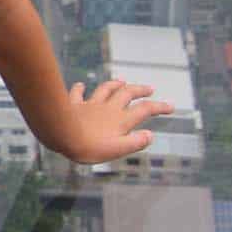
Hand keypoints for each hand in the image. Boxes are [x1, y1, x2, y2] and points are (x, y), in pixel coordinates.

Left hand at [58, 78, 175, 164]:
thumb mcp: (117, 150)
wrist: (61, 134)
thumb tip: (150, 135)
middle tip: (150, 89)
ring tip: (122, 81)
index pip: (145, 110)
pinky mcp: (74, 105)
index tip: (170, 106)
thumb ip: (135, 142)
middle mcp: (108, 108)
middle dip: (140, 90)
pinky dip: (80, 88)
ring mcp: (91, 104)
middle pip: (128, 94)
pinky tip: (80, 85)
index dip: (159, 107)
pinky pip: (77, 93)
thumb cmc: (89, 146)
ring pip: (106, 89)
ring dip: (115, 84)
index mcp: (121, 120)